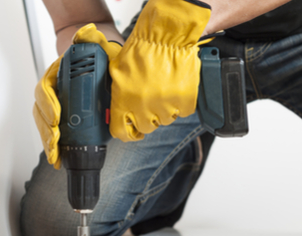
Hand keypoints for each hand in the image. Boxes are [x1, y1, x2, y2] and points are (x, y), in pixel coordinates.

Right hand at [33, 24, 121, 168]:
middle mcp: (53, 88)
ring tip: (55, 155)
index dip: (49, 104)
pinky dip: (54, 144)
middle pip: (41, 110)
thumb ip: (93, 44)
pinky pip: (52, 129)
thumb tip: (91, 39)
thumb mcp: (97, 47)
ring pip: (44, 122)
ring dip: (48, 140)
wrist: (99, 52)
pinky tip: (57, 157)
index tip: (57, 117)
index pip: (46, 89)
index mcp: (58, 74)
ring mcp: (55, 101)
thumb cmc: (99, 53)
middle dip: (47, 129)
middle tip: (56, 142)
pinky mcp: (63, 113)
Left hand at [108, 0, 213, 141]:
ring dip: (166, 108)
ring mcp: (165, 104)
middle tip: (151, 102)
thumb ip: (117, 94)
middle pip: (146, 127)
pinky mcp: (184, 100)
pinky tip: (176, 88)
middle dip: (148, 117)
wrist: (165, 36)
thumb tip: (118, 113)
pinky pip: (183, 111)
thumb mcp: (117, 71)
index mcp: (124, 100)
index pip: (121, 132)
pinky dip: (182, 102)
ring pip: (166, 120)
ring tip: (164, 89)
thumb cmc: (141, 49)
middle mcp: (143, 106)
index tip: (132, 130)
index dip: (127, 133)